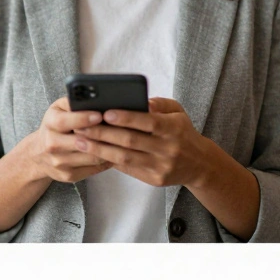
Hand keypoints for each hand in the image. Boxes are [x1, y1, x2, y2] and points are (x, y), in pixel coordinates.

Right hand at [21, 97, 113, 182]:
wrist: (38, 155)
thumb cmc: (55, 127)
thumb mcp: (58, 110)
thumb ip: (73, 102)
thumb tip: (95, 98)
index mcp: (49, 124)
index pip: (64, 122)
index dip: (83, 118)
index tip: (100, 115)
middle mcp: (51, 144)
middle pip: (82, 142)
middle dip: (103, 136)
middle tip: (121, 129)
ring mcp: (59, 162)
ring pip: (92, 157)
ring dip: (110, 149)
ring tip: (122, 141)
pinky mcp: (68, 175)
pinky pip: (95, 168)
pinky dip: (107, 161)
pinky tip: (114, 153)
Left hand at [72, 97, 213, 187]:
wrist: (200, 164)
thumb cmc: (181, 131)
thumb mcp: (177, 112)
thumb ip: (159, 103)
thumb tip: (141, 100)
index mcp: (174, 128)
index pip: (148, 122)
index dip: (126, 118)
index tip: (105, 113)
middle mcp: (169, 148)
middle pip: (130, 141)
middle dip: (103, 133)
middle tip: (80, 125)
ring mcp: (162, 166)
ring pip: (125, 157)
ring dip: (99, 149)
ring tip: (79, 140)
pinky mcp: (155, 180)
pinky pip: (127, 169)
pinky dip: (108, 160)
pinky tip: (92, 152)